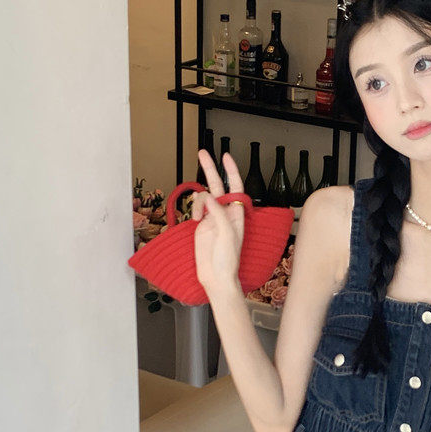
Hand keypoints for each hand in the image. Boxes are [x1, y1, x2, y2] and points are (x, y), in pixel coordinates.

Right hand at [190, 149, 246, 295]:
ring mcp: (212, 218)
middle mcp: (225, 214)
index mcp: (237, 214)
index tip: (225, 156)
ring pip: (204, 198)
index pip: (235, 187)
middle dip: (210, 169)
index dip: (231, 171)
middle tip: (202, 153)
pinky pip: (196, 208)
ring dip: (199, 201)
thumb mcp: (227, 235)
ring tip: (198, 217)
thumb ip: (218, 214)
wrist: (216, 278)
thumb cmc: (228, 261)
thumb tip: (208, 197)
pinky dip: (194, 208)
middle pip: (218, 186)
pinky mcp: (201, 225)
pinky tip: (195, 218)